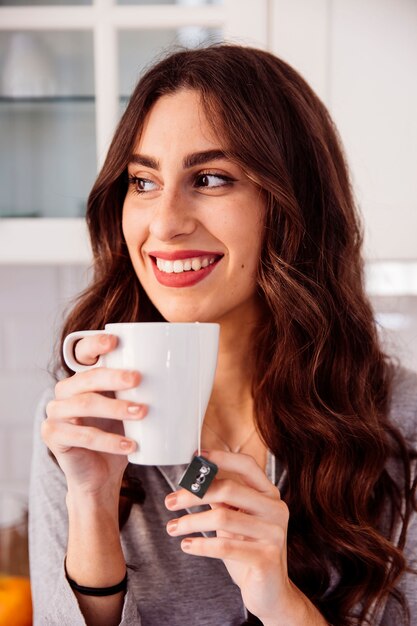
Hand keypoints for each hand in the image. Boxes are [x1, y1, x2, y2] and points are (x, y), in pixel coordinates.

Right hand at [42, 333, 146, 496]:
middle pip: (87, 378)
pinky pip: (82, 435)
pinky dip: (109, 440)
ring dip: (115, 408)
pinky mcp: (53, 436)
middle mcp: (65, 391)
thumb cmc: (118, 436)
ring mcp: (56, 413)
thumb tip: (180, 374)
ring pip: (85, 404)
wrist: (100, 476)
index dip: (95, 344)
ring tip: (142, 413)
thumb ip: (139, 391)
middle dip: (113, 377)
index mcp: (83, 378)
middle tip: (138, 379)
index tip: (115, 341)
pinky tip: (130, 445)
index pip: (82, 353)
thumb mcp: (129, 409)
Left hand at [164, 450, 324, 625]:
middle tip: (170, 502)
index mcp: (269, 494)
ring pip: (223, 518)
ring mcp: (274, 533)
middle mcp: (276, 509)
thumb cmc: (248, 549)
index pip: (247, 466)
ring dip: (191, 522)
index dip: (221, 458)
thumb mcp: (234, 519)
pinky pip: (225, 547)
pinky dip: (201, 545)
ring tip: (172, 528)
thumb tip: (194, 476)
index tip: (196, 458)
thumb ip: (220, 498)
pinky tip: (186, 545)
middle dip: (194, 493)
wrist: (270, 592)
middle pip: (229, 489)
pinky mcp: (267, 558)